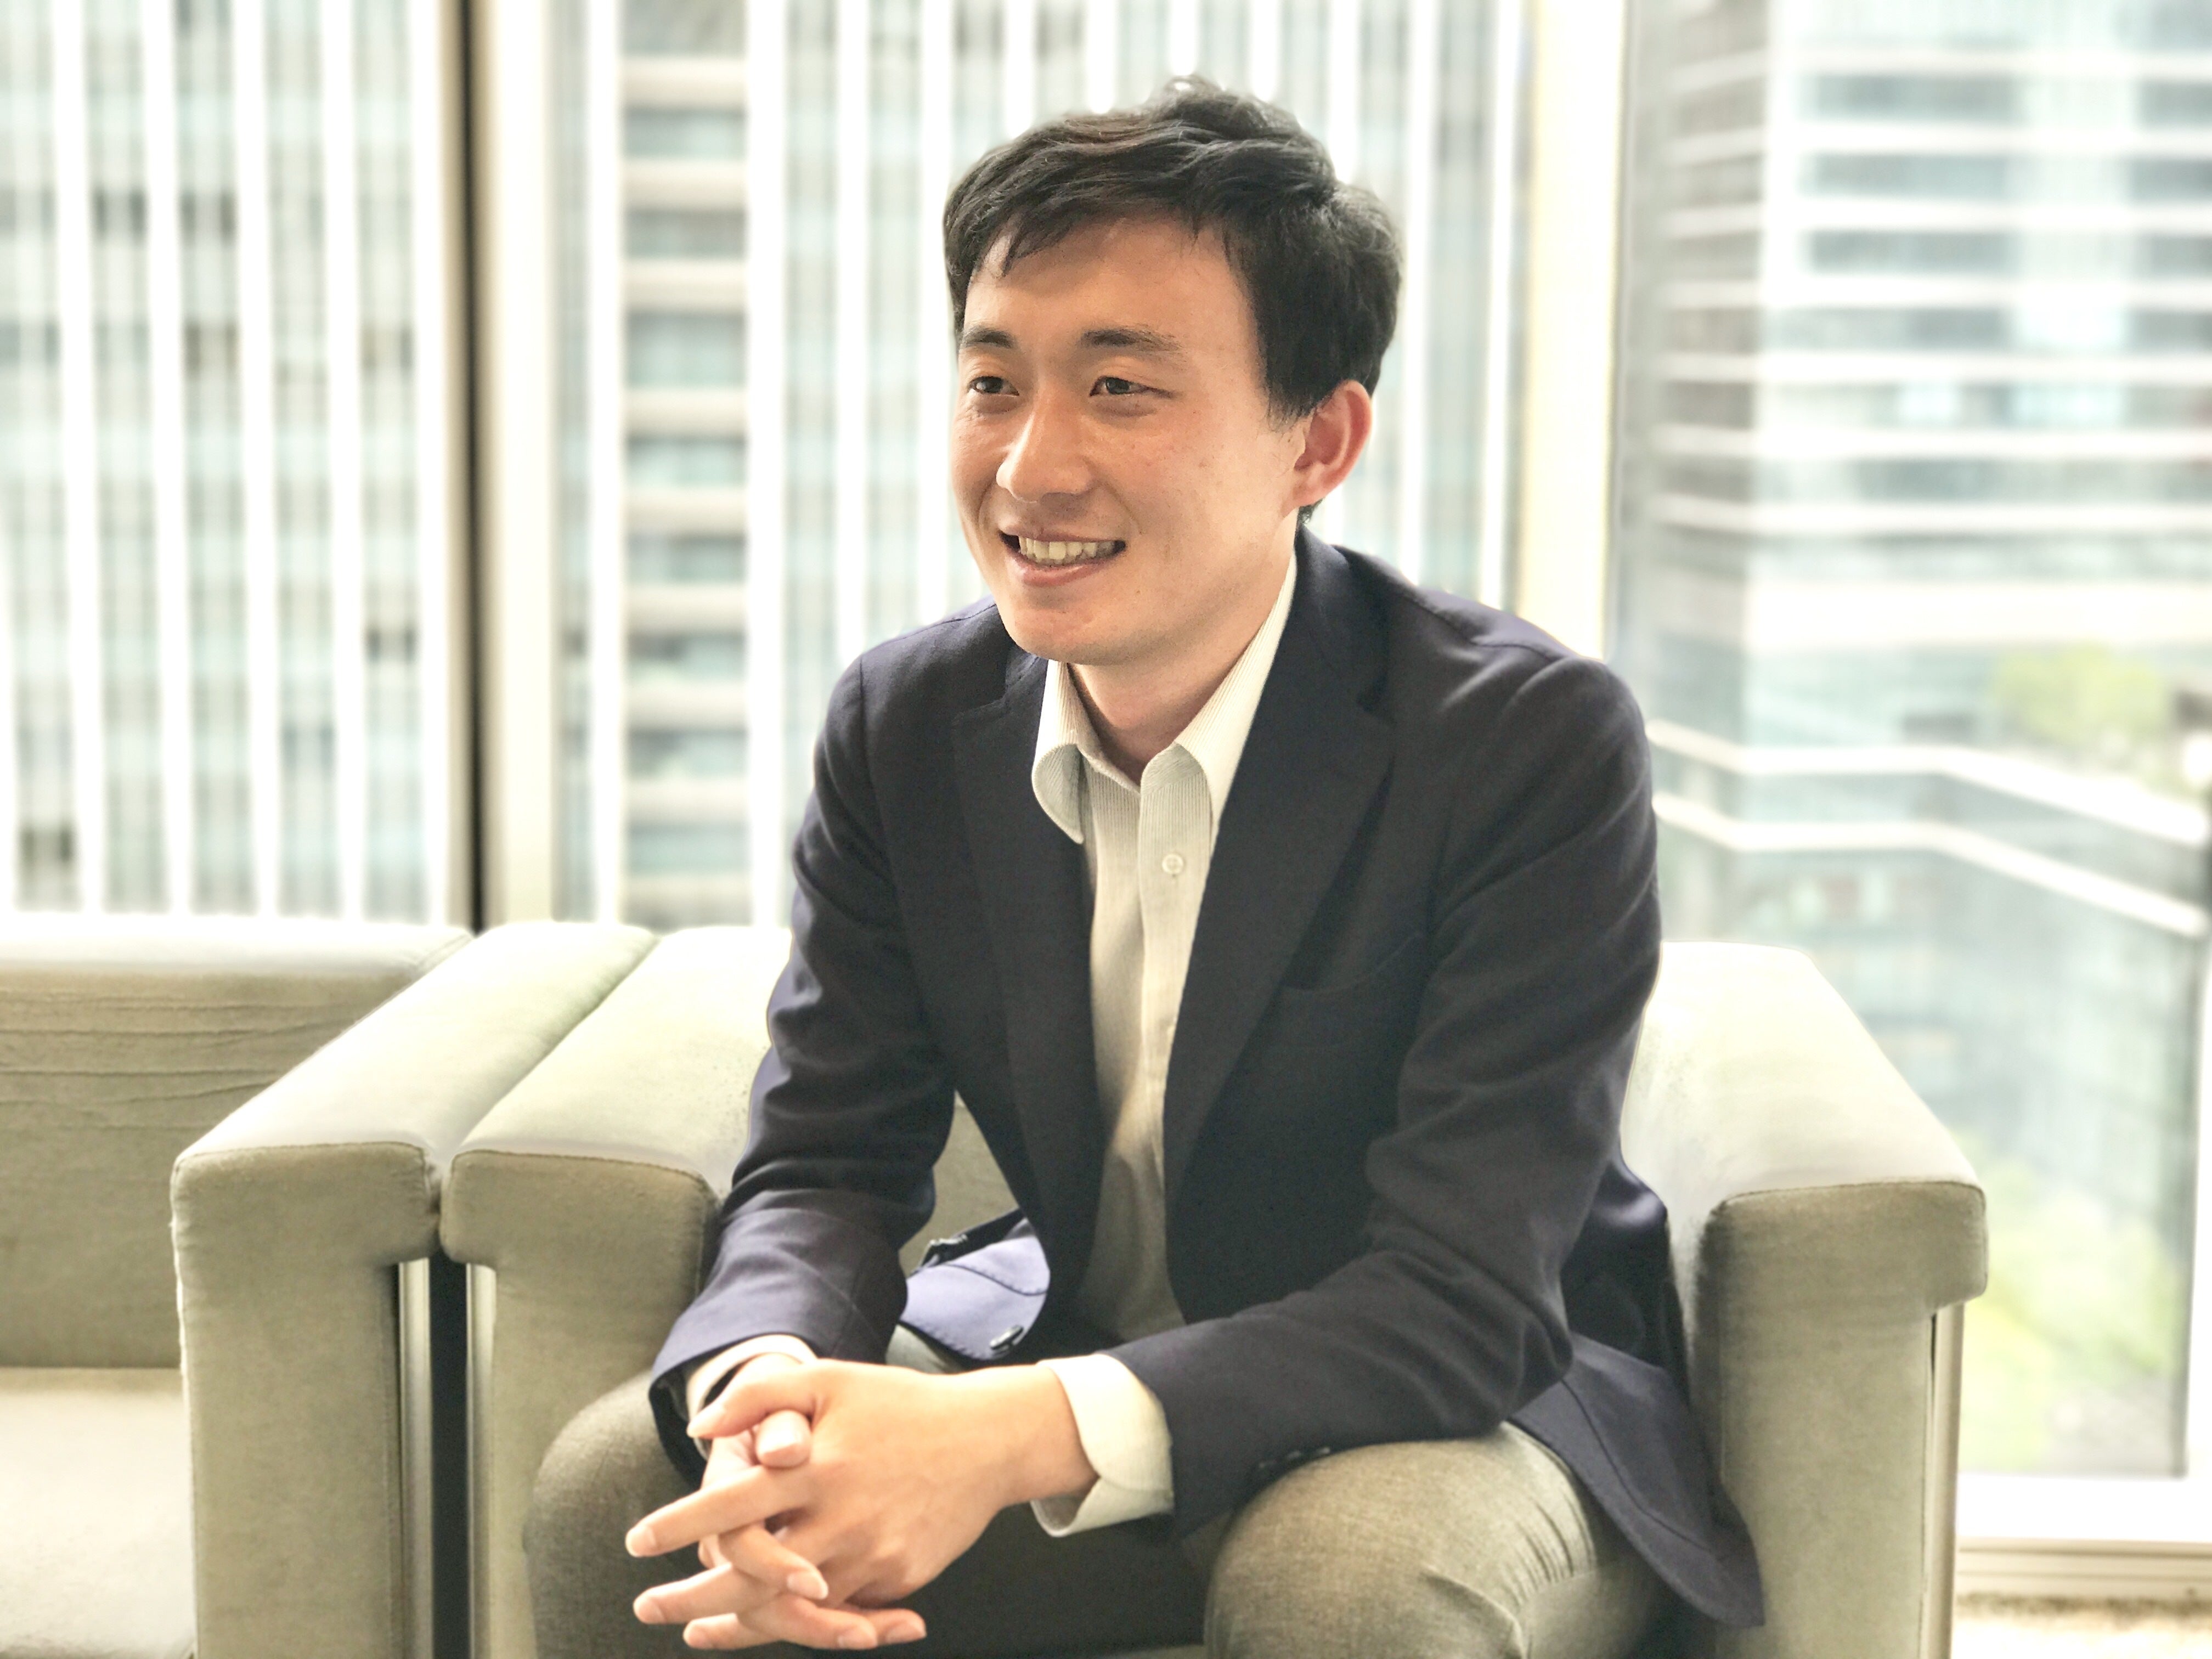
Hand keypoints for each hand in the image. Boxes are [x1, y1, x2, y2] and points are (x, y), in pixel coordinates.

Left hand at [626, 1359, 1095, 1648]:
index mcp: (818, 1467)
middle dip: (691, 1599)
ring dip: (737, 1626)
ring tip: (697, 1631)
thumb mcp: (831, 1380)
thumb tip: (700, 1426)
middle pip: (750, 1577)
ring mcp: (872, 1555)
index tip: (637, 1543)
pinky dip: (796, 1623)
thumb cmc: (900, 1404)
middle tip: (648, 1608)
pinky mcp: (898, 1579)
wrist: (988, 1439)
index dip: (678, 1526)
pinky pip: (838, 1611)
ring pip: (790, 1609)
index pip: (731, 1505)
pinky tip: (760, 1625)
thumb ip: (762, 1395)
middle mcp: (842, 1518)